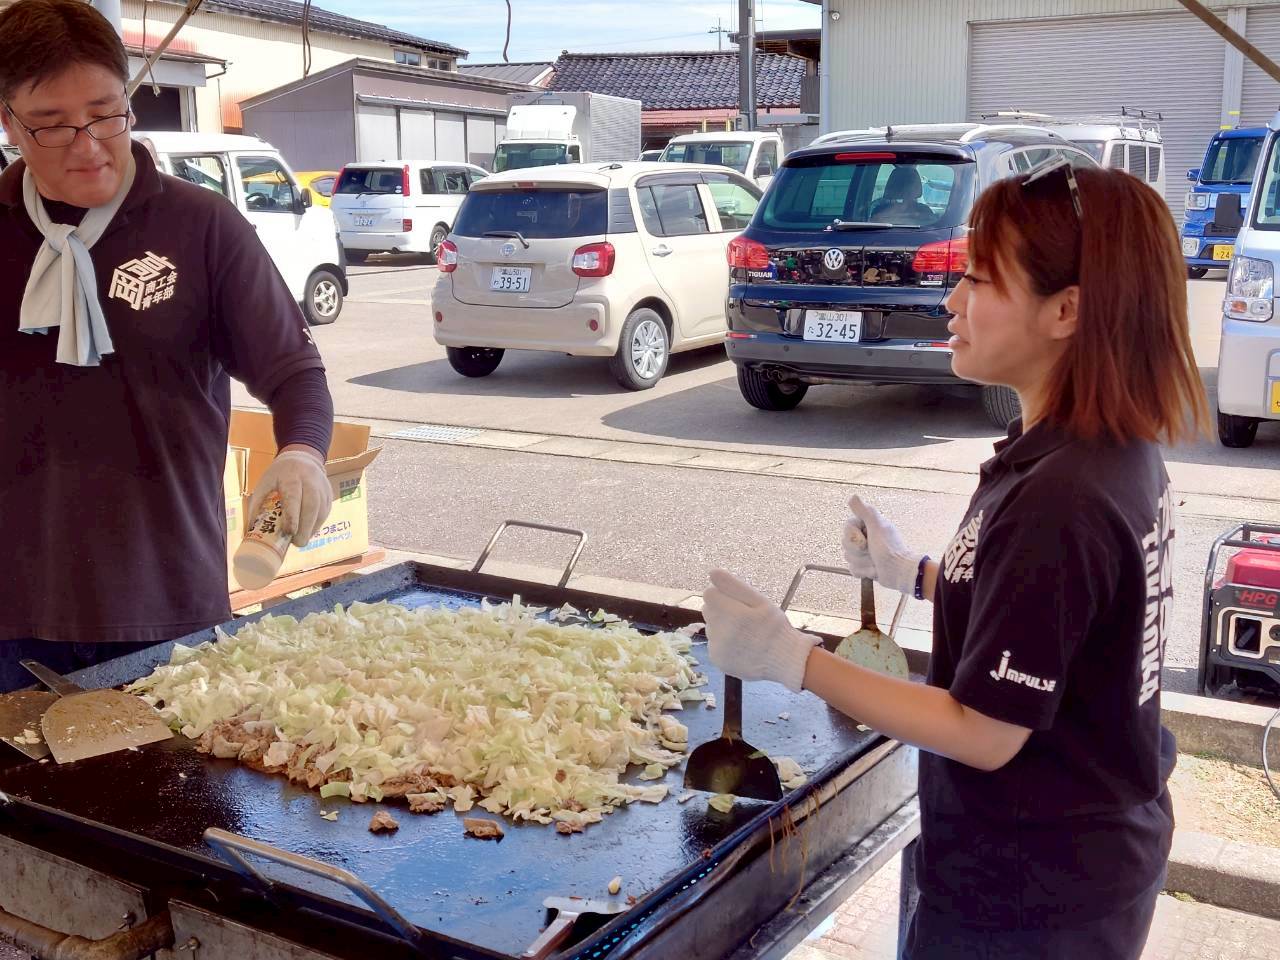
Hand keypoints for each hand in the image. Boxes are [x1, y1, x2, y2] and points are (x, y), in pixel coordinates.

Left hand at [247, 449, 331, 546]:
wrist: (303, 458)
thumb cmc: (279, 474)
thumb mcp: (265, 482)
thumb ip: (258, 502)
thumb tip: (251, 528)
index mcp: (291, 477)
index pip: (294, 497)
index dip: (293, 516)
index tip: (289, 532)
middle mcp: (310, 481)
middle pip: (312, 506)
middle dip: (305, 527)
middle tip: (297, 543)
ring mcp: (322, 488)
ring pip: (321, 511)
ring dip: (312, 528)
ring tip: (301, 540)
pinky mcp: (329, 495)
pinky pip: (325, 513)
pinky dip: (316, 525)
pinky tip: (308, 531)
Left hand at [702, 570, 820, 692]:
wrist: (784, 660)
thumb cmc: (774, 627)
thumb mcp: (760, 601)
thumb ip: (734, 587)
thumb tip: (712, 573)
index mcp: (732, 615)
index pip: (709, 594)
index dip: (723, 595)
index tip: (738, 603)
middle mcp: (720, 633)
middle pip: (708, 609)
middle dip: (722, 609)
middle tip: (743, 618)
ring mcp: (717, 648)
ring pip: (710, 626)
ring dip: (722, 626)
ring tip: (744, 633)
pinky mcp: (716, 660)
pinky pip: (713, 642)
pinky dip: (723, 642)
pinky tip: (740, 645)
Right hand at [842, 496, 921, 595]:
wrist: (900, 573)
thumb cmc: (890, 549)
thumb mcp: (878, 527)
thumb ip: (865, 511)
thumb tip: (853, 497)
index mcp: (869, 525)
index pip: (847, 528)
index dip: (853, 537)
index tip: (866, 540)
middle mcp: (866, 537)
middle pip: (846, 543)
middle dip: (858, 552)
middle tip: (872, 552)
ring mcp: (864, 553)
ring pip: (849, 557)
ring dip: (863, 562)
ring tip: (876, 562)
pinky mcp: (864, 566)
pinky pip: (853, 569)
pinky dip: (863, 571)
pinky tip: (874, 571)